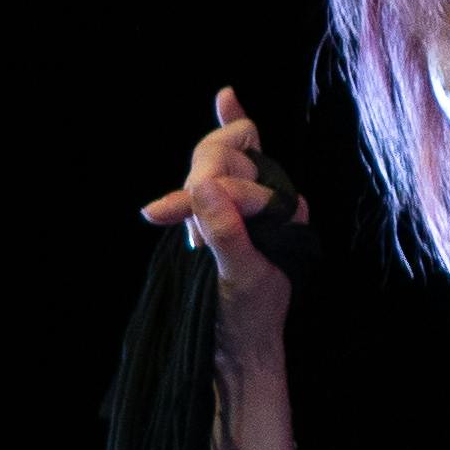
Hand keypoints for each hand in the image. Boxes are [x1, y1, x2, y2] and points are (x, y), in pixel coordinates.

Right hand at [142, 89, 303, 357]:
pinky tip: (227, 97)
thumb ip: (227, 231)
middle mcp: (272, 200)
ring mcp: (248, 205)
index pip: (244, 175)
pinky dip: (225, 132)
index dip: (206, 189)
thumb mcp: (240, 277)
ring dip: (188, 188)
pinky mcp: (226, 213)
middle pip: (227, 161)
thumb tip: (203, 185)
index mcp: (287, 211)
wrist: (239, 351)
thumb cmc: (248, 317)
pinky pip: (224, 168)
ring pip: (214, 167)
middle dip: (196, 182)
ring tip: (170, 220)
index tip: (161, 212)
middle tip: (166, 215)